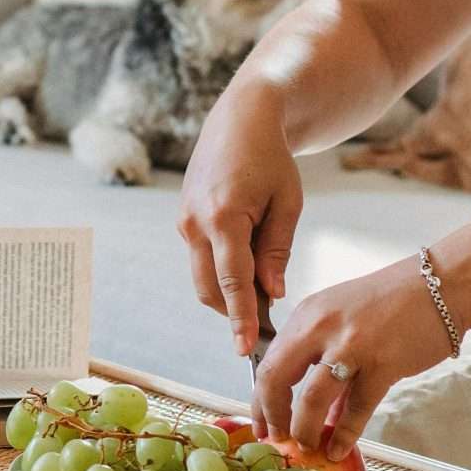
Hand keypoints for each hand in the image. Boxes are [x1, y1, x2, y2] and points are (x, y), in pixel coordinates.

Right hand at [177, 87, 301, 359]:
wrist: (240, 120)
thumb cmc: (271, 158)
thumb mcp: (286, 202)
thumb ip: (276, 250)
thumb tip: (273, 293)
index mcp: (224, 216)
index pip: (232, 282)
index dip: (241, 319)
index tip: (246, 350)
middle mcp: (195, 222)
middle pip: (209, 289)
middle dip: (234, 312)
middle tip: (269, 326)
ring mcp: (184, 222)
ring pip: (202, 279)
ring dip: (229, 294)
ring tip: (264, 293)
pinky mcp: (184, 221)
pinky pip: (202, 260)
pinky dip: (223, 273)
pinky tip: (249, 268)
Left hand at [253, 255, 458, 457]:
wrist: (441, 285)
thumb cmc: (393, 301)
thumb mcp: (345, 319)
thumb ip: (326, 361)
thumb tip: (318, 411)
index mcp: (308, 315)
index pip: (269, 361)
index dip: (260, 399)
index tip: (261, 423)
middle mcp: (321, 328)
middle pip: (276, 379)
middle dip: (271, 416)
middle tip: (276, 438)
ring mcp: (351, 346)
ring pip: (311, 399)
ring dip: (303, 429)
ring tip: (306, 446)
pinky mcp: (383, 364)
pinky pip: (356, 409)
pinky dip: (344, 434)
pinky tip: (338, 449)